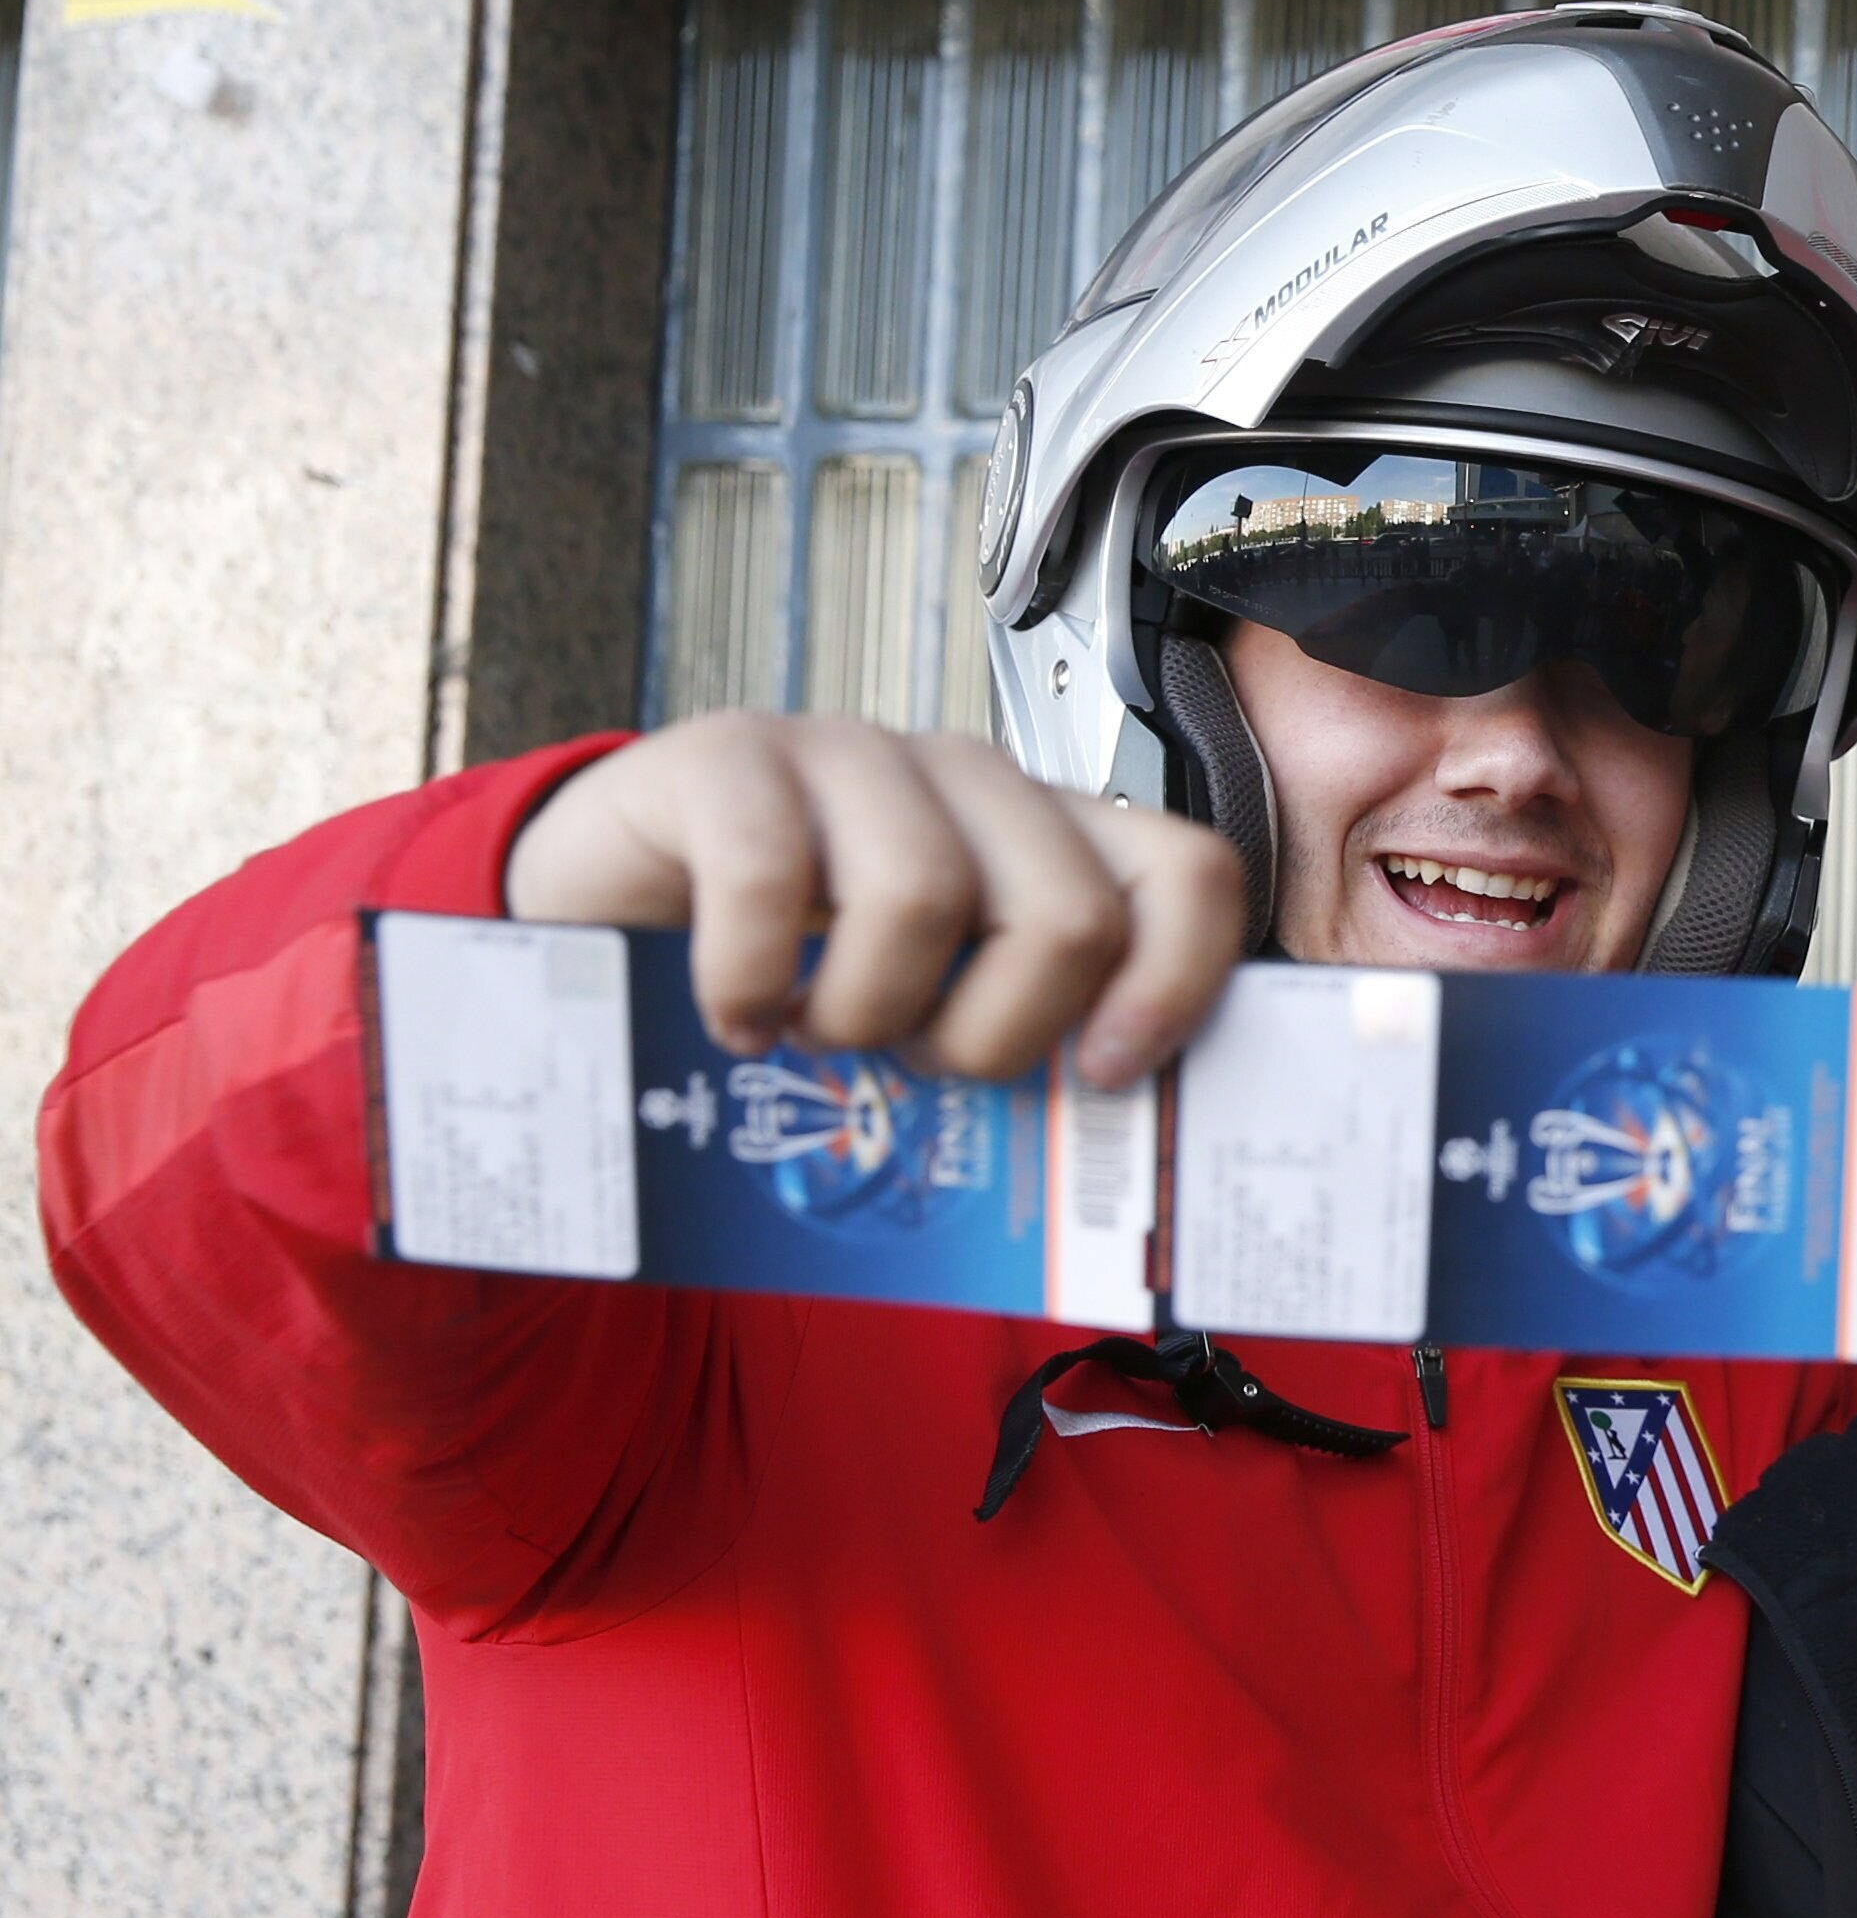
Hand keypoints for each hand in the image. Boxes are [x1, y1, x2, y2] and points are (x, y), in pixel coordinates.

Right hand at [502, 712, 1247, 1088]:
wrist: (606, 907)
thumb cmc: (800, 977)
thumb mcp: (932, 1011)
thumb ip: (1023, 1049)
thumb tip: (1111, 1165)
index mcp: (1052, 838)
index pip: (1190, 877)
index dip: (1173, 985)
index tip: (1098, 1075)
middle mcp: (973, 780)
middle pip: (1067, 913)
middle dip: (995, 1034)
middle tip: (916, 1061)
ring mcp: (854, 752)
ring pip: (926, 894)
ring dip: (866, 1009)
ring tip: (817, 1034)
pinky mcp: (730, 755)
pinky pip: (769, 876)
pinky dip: (749, 979)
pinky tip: (734, 1017)